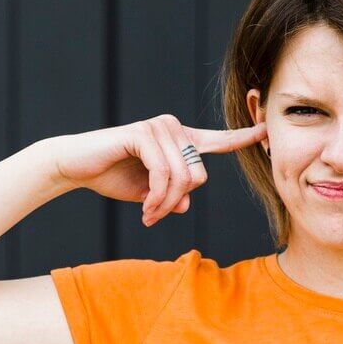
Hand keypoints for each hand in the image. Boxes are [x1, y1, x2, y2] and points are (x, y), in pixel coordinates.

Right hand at [50, 115, 267, 226]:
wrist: (75, 166)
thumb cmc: (113, 176)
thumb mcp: (150, 194)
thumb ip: (172, 196)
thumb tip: (186, 204)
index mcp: (180, 140)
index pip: (218, 140)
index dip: (243, 137)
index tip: (266, 130)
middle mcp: (174, 128)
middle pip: (199, 176)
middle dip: (176, 202)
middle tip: (154, 216)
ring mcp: (160, 127)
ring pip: (183, 178)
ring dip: (164, 205)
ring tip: (147, 214)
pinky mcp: (143, 133)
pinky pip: (164, 173)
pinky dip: (156, 197)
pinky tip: (143, 208)